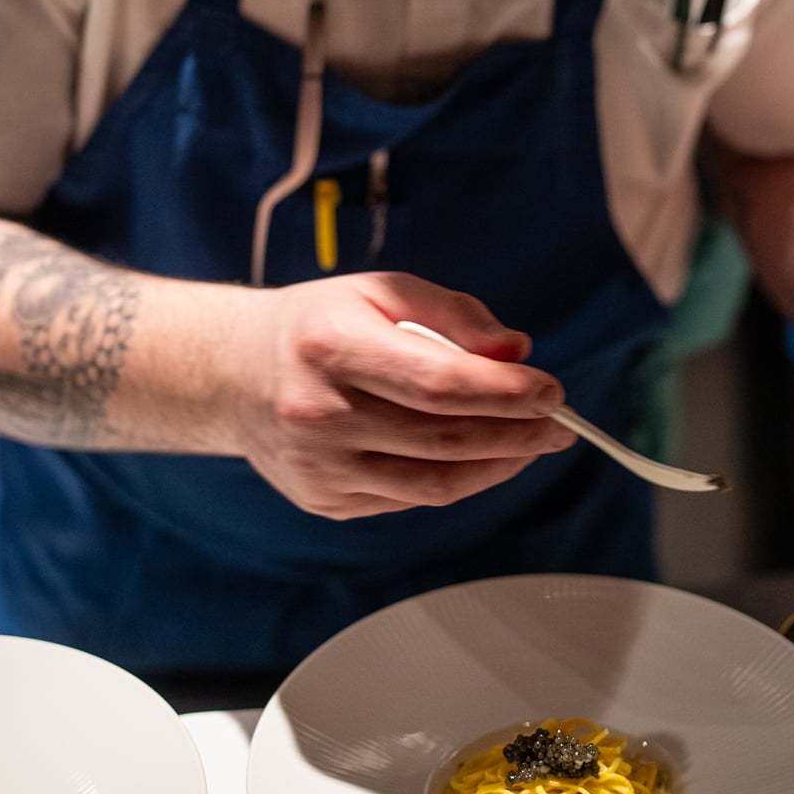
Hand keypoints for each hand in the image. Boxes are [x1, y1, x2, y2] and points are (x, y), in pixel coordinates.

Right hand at [239, 273, 574, 519]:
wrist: (233, 375)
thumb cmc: (318, 325)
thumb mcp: (379, 290)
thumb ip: (452, 313)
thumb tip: (516, 353)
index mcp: (332, 347)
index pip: (438, 384)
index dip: (506, 393)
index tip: (551, 390)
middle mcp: (320, 413)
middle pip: (444, 439)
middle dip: (518, 433)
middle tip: (560, 422)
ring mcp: (319, 467)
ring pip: (434, 484)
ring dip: (498, 466)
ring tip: (533, 444)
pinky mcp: (324, 502)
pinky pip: (410, 499)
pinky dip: (457, 481)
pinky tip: (481, 457)